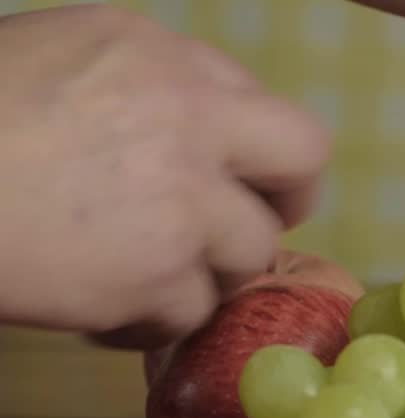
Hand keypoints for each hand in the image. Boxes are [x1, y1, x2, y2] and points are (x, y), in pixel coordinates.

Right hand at [0, 5, 330, 348]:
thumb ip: (139, 90)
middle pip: (302, 163)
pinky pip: (190, 313)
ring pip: (249, 252)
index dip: (253, 152)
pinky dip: (149, 320)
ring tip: (131, 271)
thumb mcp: (51, 60)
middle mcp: (189, 120)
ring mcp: (181, 202)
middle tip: (242, 231)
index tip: (235, 179)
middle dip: (282, 201)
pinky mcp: (157, 276)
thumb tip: (197, 134)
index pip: (263, 105)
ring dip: (200, 270)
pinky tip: (97, 307)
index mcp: (159, 58)